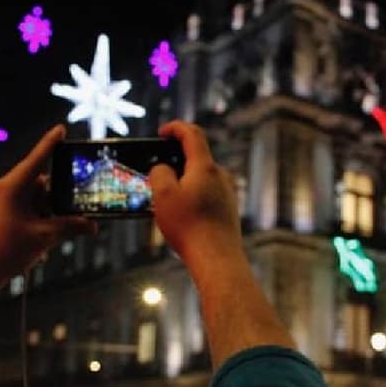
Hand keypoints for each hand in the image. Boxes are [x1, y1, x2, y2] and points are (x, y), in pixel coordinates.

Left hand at [0, 125, 95, 293]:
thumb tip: (92, 225)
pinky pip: (23, 209)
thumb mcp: (45, 237)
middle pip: (39, 184)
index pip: (37, 159)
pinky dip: (36, 220)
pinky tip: (41, 238)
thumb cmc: (6, 252)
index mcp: (11, 187)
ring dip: (47, 213)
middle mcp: (3, 190)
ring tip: (52, 233)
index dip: (51, 143)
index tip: (61, 129)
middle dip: (57, 198)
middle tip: (74, 209)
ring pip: (33, 199)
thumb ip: (70, 227)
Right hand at [149, 121, 242, 272]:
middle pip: (196, 157)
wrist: (216, 259)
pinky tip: (181, 214)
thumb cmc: (189, 227)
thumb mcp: (163, 195)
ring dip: (183, 181)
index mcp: (205, 167)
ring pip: (201, 178)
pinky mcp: (228, 209)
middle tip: (157, 172)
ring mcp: (227, 193)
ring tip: (166, 198)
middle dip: (175, 160)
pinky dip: (192, 196)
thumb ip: (159, 173)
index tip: (162, 132)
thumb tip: (163, 169)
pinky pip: (207, 194)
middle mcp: (221, 176)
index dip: (175, 128)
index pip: (192, 134)